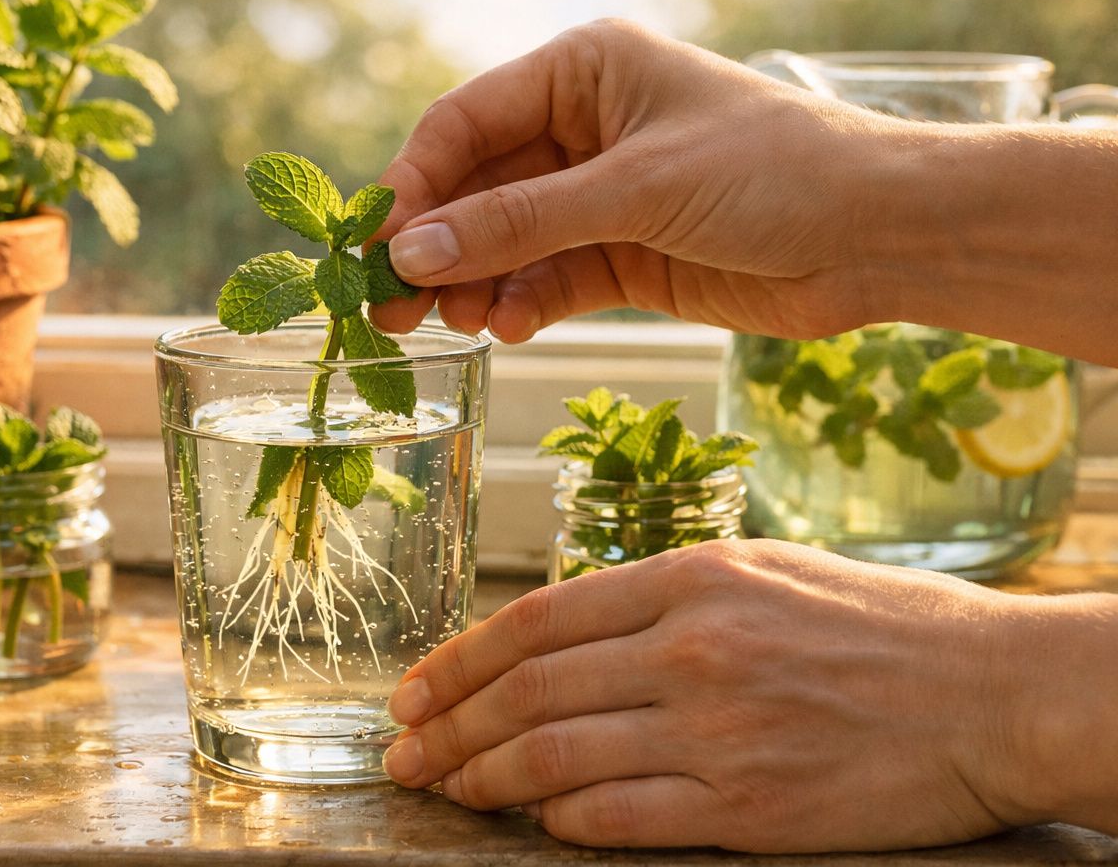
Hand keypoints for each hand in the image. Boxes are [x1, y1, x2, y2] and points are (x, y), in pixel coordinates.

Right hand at [370, 19, 913, 342]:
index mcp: (583, 71)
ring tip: (450, 326)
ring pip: (504, 241)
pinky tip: (509, 328)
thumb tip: (410, 252)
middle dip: (434, 246)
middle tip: (385, 306)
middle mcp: (582, 128)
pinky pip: (546, 279)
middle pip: (475, 188)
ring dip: (472, 283)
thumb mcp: (636, 190)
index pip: (466, 122)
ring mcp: (600, 196)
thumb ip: (520, 222)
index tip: (374, 244)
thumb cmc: (772, 172)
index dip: (414, 183)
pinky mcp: (622, 256)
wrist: (882, 236)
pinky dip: (522, 304)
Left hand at [381, 539, 1117, 851]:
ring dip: (486, 780)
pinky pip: (622, 817)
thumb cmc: (882, 624)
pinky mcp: (750, 806)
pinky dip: (562, 823)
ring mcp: (717, 729)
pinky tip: (536, 825)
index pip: (536, 620)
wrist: (994, 691)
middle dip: (450, 728)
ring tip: (447, 793)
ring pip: (557, 757)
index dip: (459, 660)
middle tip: (403, 756)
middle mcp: (691, 648)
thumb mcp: (764, 572)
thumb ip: (664, 598)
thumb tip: (565, 637)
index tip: (414, 690)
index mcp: (691, 578)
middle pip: (529, 690)